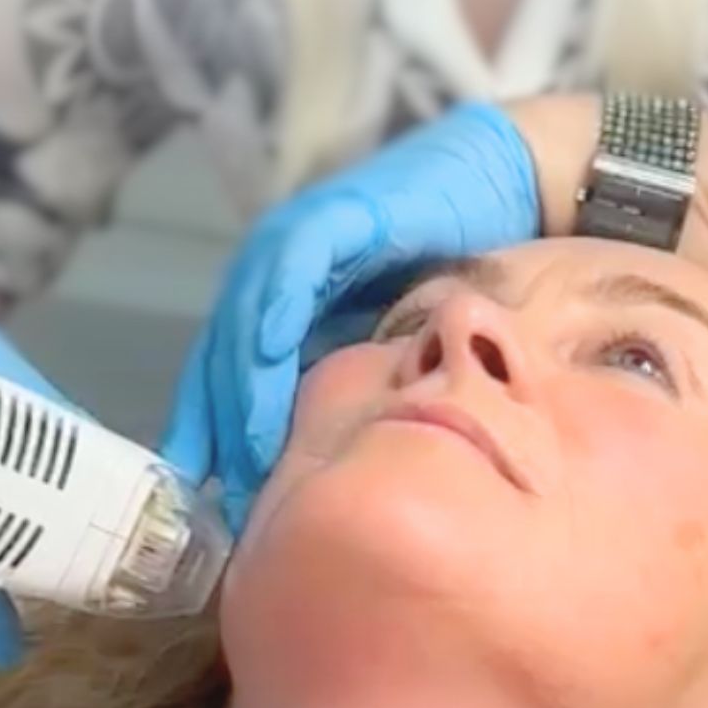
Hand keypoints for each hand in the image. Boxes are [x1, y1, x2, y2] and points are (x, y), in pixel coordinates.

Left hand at [160, 102, 539, 530]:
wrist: (504, 194)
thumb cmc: (453, 274)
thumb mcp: (391, 352)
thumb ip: (348, 393)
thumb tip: (319, 477)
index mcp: (277, 312)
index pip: (223, 384)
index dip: (209, 443)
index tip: (203, 513)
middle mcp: (272, 278)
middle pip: (220, 363)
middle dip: (217, 436)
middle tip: (226, 506)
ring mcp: (294, 245)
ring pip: (244, 325)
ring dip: (242, 392)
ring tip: (246, 458)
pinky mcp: (331, 219)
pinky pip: (290, 273)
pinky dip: (274, 314)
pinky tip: (268, 358)